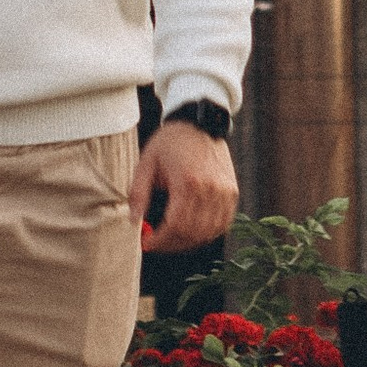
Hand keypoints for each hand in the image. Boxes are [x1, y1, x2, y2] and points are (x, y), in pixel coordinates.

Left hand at [129, 114, 238, 254]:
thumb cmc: (171, 142)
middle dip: (171, 244)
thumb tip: (133, 221)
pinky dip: (207, 233)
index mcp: (187, 182)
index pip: (176, 225)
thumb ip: (138, 193)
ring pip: (208, 232)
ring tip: (172, 238)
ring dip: (188, 241)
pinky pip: (222, 224)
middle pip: (192, 233)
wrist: (199, 122)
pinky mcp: (232, 192)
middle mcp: (210, 189)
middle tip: (157, 243)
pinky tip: (192, 231)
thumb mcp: (147, 162)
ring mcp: (224, 192)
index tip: (147, 243)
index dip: (161, 240)